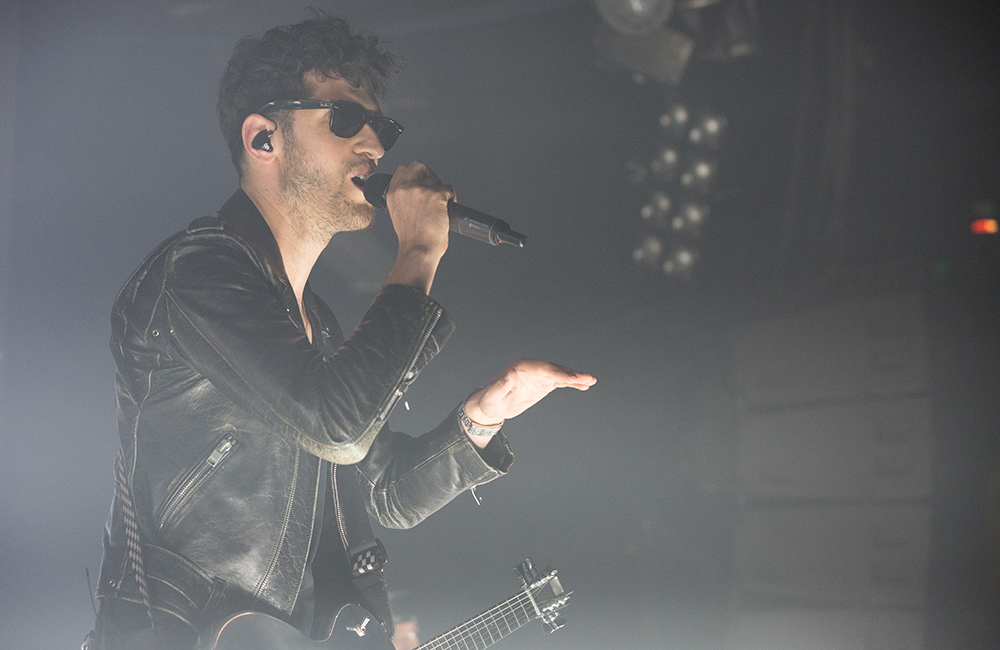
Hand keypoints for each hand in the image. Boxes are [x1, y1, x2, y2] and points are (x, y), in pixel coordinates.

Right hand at [386, 161, 452, 248]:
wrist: (418, 250)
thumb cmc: (411, 238)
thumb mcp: (398, 213)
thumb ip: (404, 199)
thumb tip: (419, 192)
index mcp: (393, 193)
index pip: (404, 170)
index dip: (416, 175)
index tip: (421, 184)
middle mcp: (404, 188)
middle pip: (419, 166)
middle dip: (429, 176)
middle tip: (434, 191)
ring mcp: (420, 189)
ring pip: (437, 178)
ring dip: (441, 190)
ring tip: (441, 206)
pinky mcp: (436, 194)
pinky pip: (449, 188)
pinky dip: (452, 198)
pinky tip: (448, 210)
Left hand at [461, 360, 595, 445]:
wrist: (491, 406)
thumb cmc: (490, 401)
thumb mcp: (492, 395)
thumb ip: (500, 385)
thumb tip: (509, 375)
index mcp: (522, 367)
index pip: (544, 369)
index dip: (559, 373)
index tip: (572, 379)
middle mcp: (532, 368)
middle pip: (555, 369)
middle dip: (572, 374)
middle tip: (588, 378)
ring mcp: (539, 375)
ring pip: (560, 374)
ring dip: (575, 378)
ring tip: (591, 381)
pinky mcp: (542, 384)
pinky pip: (560, 382)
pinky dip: (572, 383)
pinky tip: (584, 386)